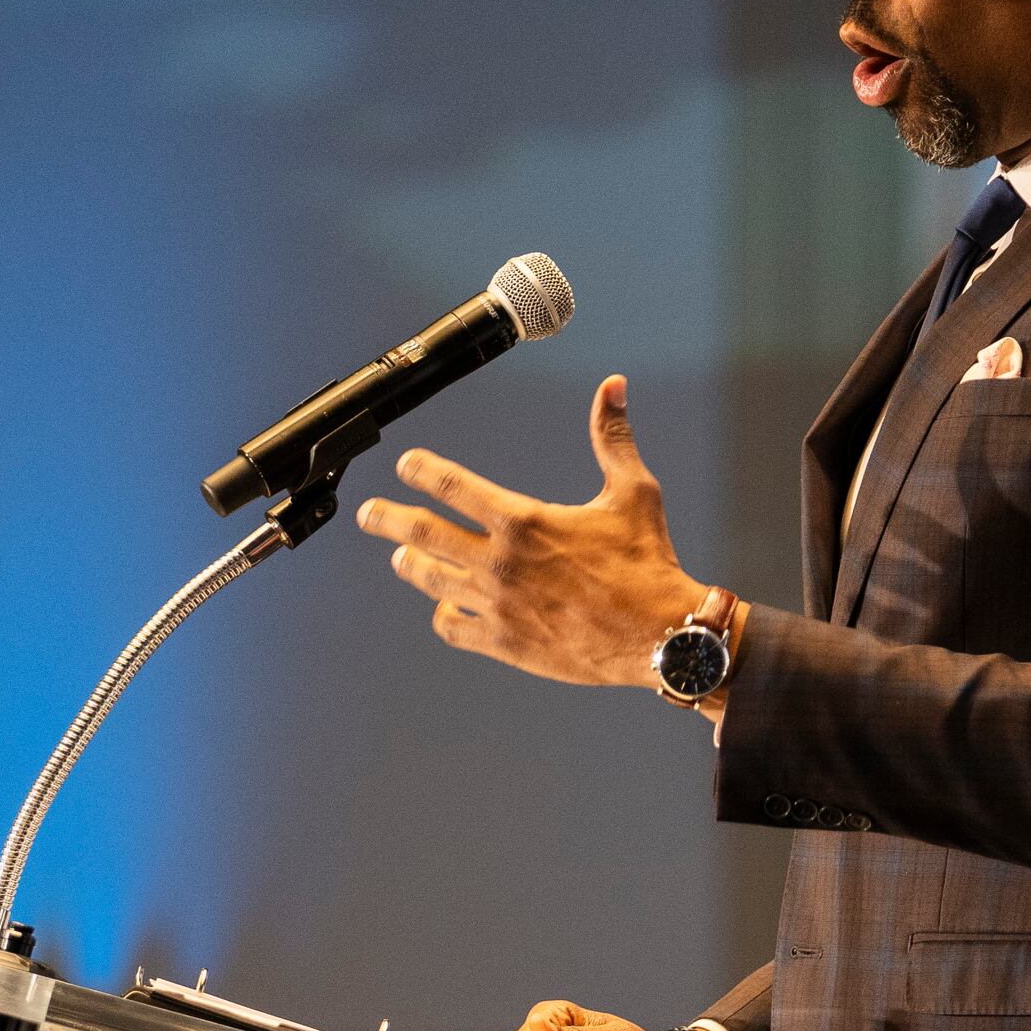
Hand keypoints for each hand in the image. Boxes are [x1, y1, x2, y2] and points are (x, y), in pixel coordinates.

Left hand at [359, 377, 710, 691]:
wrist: (662, 636)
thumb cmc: (649, 563)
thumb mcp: (633, 493)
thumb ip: (612, 438)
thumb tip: (613, 387)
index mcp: (523, 520)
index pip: (451, 486)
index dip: (421, 470)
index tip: (407, 464)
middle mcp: (500, 562)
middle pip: (421, 534)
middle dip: (387, 519)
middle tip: (368, 513)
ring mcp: (497, 605)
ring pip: (431, 581)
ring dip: (410, 564)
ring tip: (400, 556)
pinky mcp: (505, 643)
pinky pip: (454, 627)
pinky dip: (443, 615)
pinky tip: (444, 607)